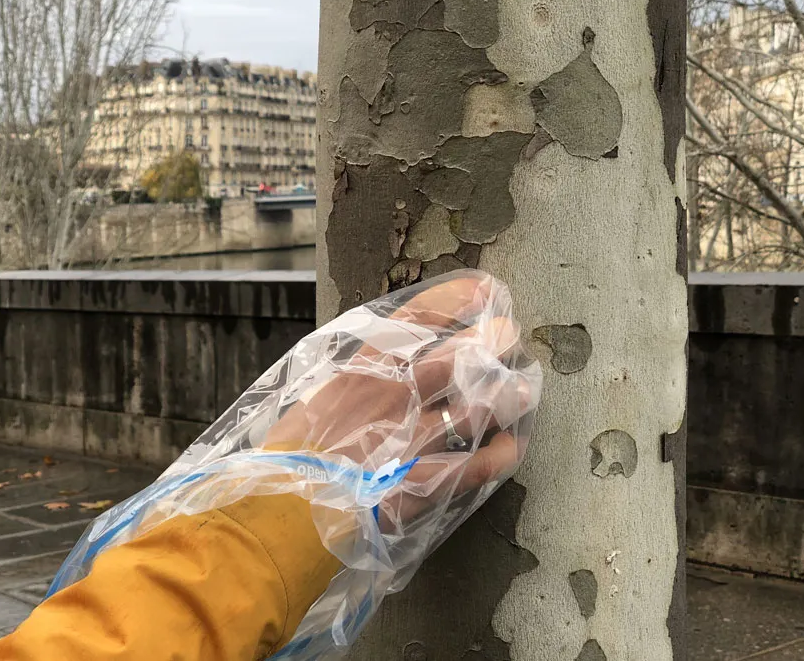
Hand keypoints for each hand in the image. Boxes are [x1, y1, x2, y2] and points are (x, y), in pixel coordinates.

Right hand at [263, 273, 538, 526]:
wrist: (282, 513)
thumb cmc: (289, 458)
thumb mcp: (315, 402)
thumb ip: (352, 383)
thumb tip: (380, 371)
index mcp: (361, 372)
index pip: (416, 321)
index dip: (456, 301)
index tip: (483, 289)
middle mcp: (393, 399)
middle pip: (457, 359)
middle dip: (491, 342)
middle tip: (508, 334)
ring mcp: (411, 440)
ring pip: (475, 409)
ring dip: (504, 397)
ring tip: (521, 390)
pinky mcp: (423, 482)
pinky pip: (475, 467)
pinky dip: (498, 457)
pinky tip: (509, 448)